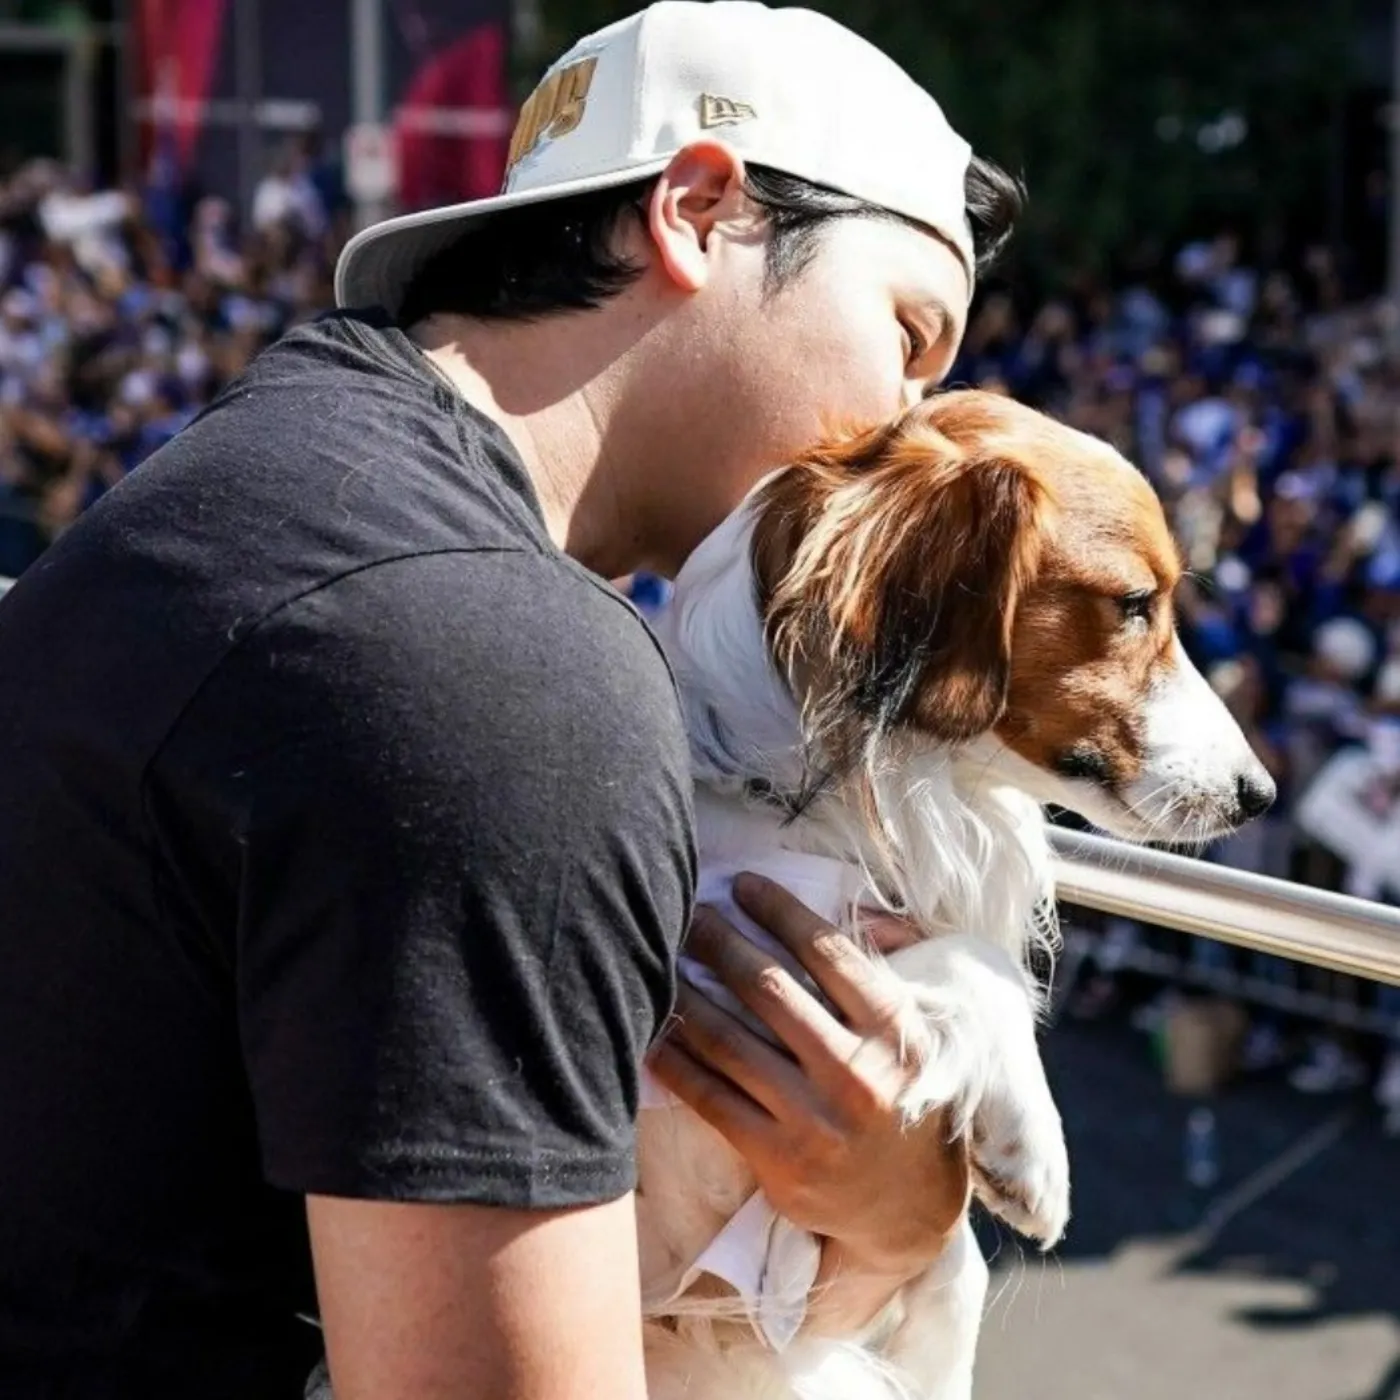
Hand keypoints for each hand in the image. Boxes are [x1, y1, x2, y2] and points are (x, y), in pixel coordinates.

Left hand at [648, 874, 969, 1276]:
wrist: (909, 1211)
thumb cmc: (907, 1101)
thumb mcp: (920, 1035)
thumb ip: (887, 972)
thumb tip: (857, 910)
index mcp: (895, 1030)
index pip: (827, 952)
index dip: (778, 910)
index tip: (742, 884)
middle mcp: (857, 1072)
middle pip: (768, 988)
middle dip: (720, 942)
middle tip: (690, 914)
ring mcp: (815, 1119)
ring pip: (730, 1040)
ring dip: (686, 995)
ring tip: (660, 961)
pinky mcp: (779, 1159)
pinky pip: (711, 1097)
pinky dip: (676, 1062)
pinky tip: (654, 1033)